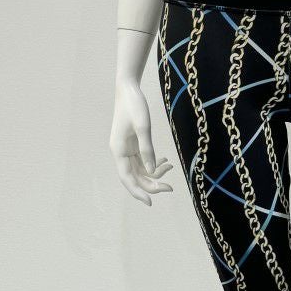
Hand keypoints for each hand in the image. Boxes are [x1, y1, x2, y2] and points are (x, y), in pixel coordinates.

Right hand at [110, 78, 173, 205]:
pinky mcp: (132, 144)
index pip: (127, 178)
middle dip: (152, 184)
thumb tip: (152, 170)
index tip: (150, 202)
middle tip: (170, 188)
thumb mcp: (143, 126)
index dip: (137, 191)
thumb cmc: (134, 105)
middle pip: (135, 177)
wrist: (128, 89)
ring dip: (155, 174)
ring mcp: (126, 149)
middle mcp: (120, 152)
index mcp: (118, 150)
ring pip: (140, 170)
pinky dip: (154, 163)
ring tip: (171, 168)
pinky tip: (166, 161)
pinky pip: (143, 160)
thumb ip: (147, 148)